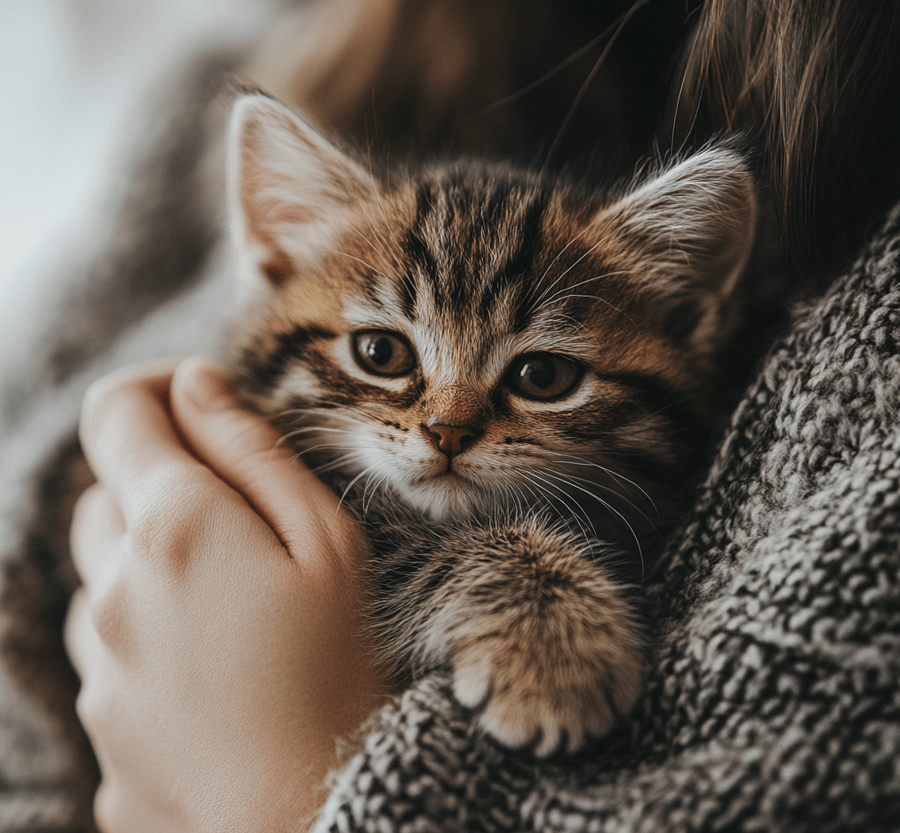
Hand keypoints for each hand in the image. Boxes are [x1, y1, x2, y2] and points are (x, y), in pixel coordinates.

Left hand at [65, 358, 382, 832]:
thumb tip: (198, 383)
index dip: (156, 389)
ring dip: (155, 564)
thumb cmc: (338, 669)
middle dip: (164, 485)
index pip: (117, 412)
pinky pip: (112, 644)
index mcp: (173, 526)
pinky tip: (218, 667)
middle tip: (245, 526)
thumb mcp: (327, 543)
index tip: (199, 403)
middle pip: (106, 494)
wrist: (307, 813)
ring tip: (238, 610)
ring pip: (105, 572)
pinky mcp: (100, 715)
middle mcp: (112, 586)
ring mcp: (96, 658)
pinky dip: (151, 630)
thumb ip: (253, 451)